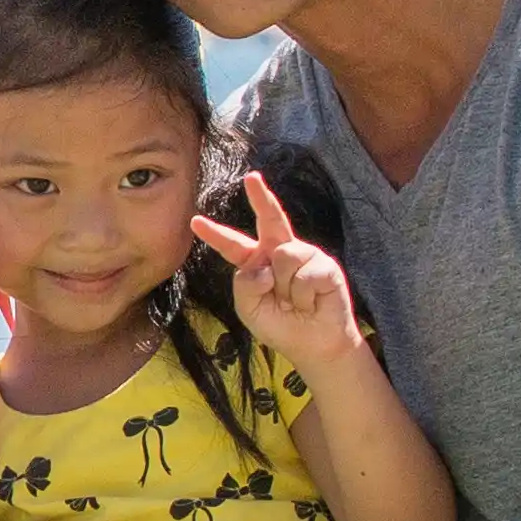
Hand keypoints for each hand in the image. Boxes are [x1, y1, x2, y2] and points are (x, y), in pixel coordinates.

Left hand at [189, 166, 358, 370]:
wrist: (313, 343)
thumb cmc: (278, 324)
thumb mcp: (249, 308)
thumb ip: (245, 286)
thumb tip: (264, 266)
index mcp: (254, 262)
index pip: (232, 245)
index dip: (215, 234)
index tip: (195, 222)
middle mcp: (278, 252)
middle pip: (269, 219)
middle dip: (261, 197)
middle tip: (251, 178)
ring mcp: (303, 255)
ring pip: (284, 256)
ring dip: (286, 287)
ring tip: (295, 301)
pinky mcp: (325, 264)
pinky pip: (305, 274)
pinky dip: (304, 295)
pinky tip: (311, 302)